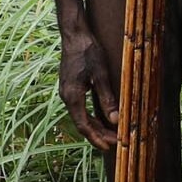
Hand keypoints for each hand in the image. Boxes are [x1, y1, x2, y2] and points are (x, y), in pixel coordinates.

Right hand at [57, 16, 118, 149]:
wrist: (74, 34)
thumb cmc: (88, 51)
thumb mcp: (101, 74)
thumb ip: (107, 98)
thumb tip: (115, 120)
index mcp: (72, 96)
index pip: (84, 125)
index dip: (97, 138)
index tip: (110, 146)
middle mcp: (66, 96)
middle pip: (82, 123)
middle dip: (98, 134)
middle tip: (115, 143)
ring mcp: (67, 91)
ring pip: (81, 115)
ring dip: (95, 126)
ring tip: (110, 134)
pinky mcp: (70, 86)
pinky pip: (80, 107)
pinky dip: (91, 115)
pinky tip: (101, 117)